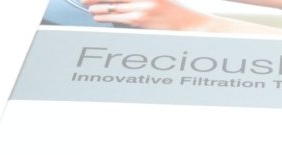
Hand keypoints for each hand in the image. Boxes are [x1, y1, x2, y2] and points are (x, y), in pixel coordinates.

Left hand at [81, 0, 210, 29]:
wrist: (193, 25)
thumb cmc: (179, 13)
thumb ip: (143, 1)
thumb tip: (126, 3)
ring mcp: (143, 8)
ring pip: (114, 6)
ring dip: (99, 7)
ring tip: (88, 8)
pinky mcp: (143, 21)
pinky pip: (120, 18)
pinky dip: (107, 17)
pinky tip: (99, 17)